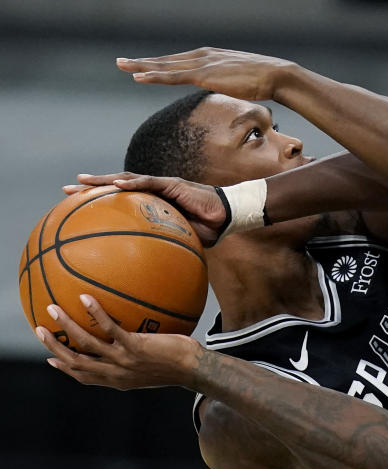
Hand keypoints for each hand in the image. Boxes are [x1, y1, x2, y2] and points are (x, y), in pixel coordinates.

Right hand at [36, 294, 200, 389]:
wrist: (195, 369)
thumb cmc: (180, 365)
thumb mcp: (153, 368)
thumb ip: (138, 359)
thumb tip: (136, 343)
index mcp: (118, 380)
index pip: (85, 378)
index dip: (65, 370)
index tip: (51, 359)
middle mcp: (116, 373)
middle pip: (75, 363)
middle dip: (54, 347)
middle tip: (39, 330)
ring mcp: (124, 361)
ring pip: (84, 345)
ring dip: (65, 327)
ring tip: (53, 309)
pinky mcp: (135, 347)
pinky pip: (109, 328)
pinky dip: (94, 312)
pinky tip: (85, 298)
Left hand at [64, 172, 225, 245]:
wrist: (227, 216)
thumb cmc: (207, 230)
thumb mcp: (181, 243)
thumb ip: (164, 250)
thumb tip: (150, 274)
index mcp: (151, 204)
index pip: (120, 200)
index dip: (98, 202)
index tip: (75, 207)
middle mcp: (152, 192)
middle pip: (115, 186)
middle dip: (90, 187)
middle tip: (66, 190)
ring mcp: (161, 186)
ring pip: (126, 179)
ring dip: (103, 180)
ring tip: (82, 181)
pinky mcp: (172, 184)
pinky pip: (149, 183)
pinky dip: (132, 183)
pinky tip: (116, 184)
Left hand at [116, 47, 299, 100]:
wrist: (274, 75)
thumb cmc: (263, 80)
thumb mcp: (241, 80)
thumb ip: (229, 81)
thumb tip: (229, 88)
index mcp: (210, 57)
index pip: (178, 61)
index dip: (159, 64)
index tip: (143, 66)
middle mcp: (201, 56)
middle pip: (166, 60)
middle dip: (142, 62)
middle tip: (121, 62)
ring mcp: (201, 64)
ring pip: (164, 66)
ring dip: (141, 66)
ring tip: (122, 66)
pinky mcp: (203, 75)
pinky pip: (172, 76)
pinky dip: (154, 76)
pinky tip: (139, 77)